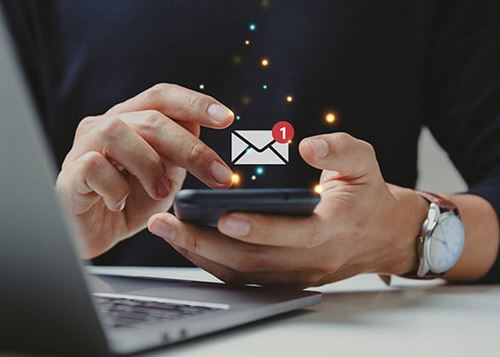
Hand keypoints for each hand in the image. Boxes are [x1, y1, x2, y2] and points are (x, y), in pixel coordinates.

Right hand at [56, 83, 233, 257]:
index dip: (195, 102)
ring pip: (117, 132)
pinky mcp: (69, 173)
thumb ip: (177, 153)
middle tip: (220, 177)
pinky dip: (116, 188)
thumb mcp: (164, 177)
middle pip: (151, 119)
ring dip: (150, 165)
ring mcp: (83, 147)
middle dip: (191, 149)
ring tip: (162, 193)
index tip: (228, 119)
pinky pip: (94, 166)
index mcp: (131, 119)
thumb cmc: (130, 201)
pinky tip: (121, 204)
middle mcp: (105, 125)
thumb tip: (197, 128)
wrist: (95, 234)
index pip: (162, 97)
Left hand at [148, 132, 427, 287]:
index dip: (260, 228)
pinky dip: (212, 261)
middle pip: (253, 261)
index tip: (225, 216)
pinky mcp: (283, 277)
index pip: (294, 236)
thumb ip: (339, 150)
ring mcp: (295, 274)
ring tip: (166, 231)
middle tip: (166, 224)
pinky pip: (243, 275)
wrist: (382, 235)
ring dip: (200, 253)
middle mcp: (310, 261)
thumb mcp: (364, 163)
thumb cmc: (368, 196)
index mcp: (332, 231)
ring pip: (242, 272)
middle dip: (205, 244)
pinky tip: (187, 242)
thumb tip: (307, 145)